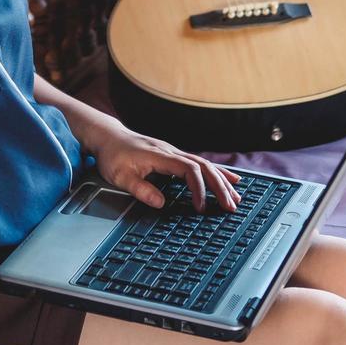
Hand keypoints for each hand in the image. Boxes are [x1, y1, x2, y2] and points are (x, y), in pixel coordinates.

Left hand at [87, 121, 241, 212]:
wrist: (109, 137)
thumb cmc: (113, 156)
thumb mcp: (119, 175)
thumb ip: (140, 188)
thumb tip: (160, 203)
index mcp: (160, 156)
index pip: (188, 169)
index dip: (198, 188)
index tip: (201, 207)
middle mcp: (171, 152)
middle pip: (203, 166)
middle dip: (219, 187)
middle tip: (230, 206)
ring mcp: (174, 153)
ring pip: (205, 164)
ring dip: (222, 181)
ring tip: (236, 198)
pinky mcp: (174, 156)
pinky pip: (200, 163)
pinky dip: (217, 173)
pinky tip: (229, 179)